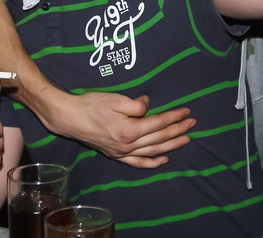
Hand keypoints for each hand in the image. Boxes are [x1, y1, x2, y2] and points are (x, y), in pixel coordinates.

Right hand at [44, 91, 195, 167]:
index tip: (187, 111)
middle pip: (159, 138)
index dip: (174, 116)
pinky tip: (164, 159)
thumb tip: (149, 105)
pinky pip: (138, 162)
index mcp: (129, 130)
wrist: (69, 118)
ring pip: (153, 151)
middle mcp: (128, 145)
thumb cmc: (91, 105)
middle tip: (192, 123)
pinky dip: (152, 162)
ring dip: (171, 145)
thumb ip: (135, 104)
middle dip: (178, 130)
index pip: (158, 123)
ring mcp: (122, 153)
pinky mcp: (116, 155)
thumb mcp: (115, 99)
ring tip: (186, 139)